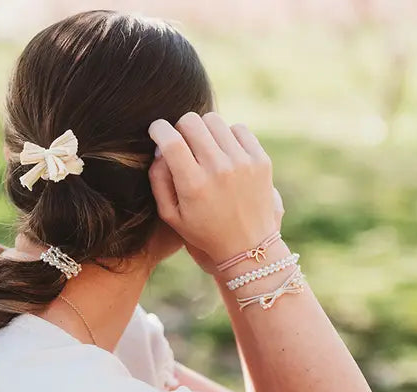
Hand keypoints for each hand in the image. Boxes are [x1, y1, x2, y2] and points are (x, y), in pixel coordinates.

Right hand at [147, 111, 279, 266]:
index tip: (156, 130)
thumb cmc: (203, 232)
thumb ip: (158, 180)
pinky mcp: (260, 159)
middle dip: (179, 128)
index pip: (171, 140)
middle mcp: (218, 169)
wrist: (248, 246)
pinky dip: (226, 136)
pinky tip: (224, 153)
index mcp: (193, 185)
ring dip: (203, 131)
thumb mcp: (171, 216)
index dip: (158, 129)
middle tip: (181, 143)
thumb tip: (160, 148)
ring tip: (203, 149)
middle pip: (191, 122)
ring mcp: (242, 162)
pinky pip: (238, 128)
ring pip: (213, 120)